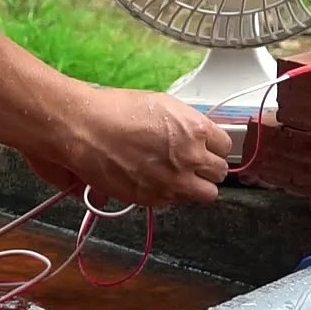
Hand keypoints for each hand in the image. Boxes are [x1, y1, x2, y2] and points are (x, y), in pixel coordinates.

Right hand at [51, 87, 232, 206]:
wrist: (86, 130)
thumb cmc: (116, 111)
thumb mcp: (162, 106)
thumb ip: (185, 126)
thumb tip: (195, 138)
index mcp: (195, 128)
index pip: (225, 146)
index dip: (213, 148)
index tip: (205, 150)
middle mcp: (191, 156)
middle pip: (220, 172)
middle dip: (207, 169)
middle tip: (192, 166)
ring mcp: (175, 180)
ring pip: (206, 194)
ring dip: (196, 187)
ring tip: (179, 180)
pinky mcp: (156, 198)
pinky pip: (177, 202)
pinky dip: (170, 195)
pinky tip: (155, 183)